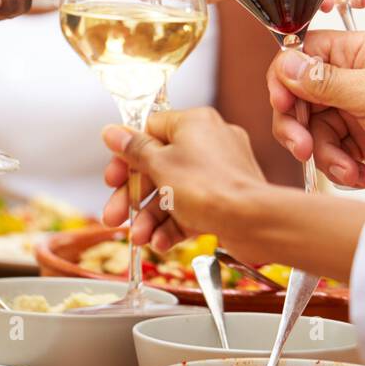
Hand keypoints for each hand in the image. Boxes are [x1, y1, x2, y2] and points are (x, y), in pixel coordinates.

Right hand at [99, 108, 267, 258]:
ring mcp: (220, 170)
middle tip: (114, 216)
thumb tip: (111, 131)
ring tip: (139, 239)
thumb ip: (133, 149)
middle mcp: (208, 141)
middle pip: (158, 165)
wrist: (254, 221)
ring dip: (152, 216)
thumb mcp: (159, 166)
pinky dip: (175, 223)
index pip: (149, 131)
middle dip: (135, 197)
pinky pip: (194, 205)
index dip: (126, 156)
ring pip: (175, 190)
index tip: (113, 179)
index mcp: (193, 122)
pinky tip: (161, 243)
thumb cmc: (208, 188)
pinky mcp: (227, 196)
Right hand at [266, 29, 364, 187]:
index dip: (285, 79)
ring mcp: (361, 111)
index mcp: (359, 52)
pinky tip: (360, 176)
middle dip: (298, 126)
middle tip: (302, 149)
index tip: (283, 105)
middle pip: (301, 97)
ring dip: (324, 154)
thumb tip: (284, 63)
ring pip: (315, 130)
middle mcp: (356, 78)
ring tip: (347, 170)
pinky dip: (341, 167)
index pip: (302, 54)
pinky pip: (335, 152)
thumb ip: (323, 81)